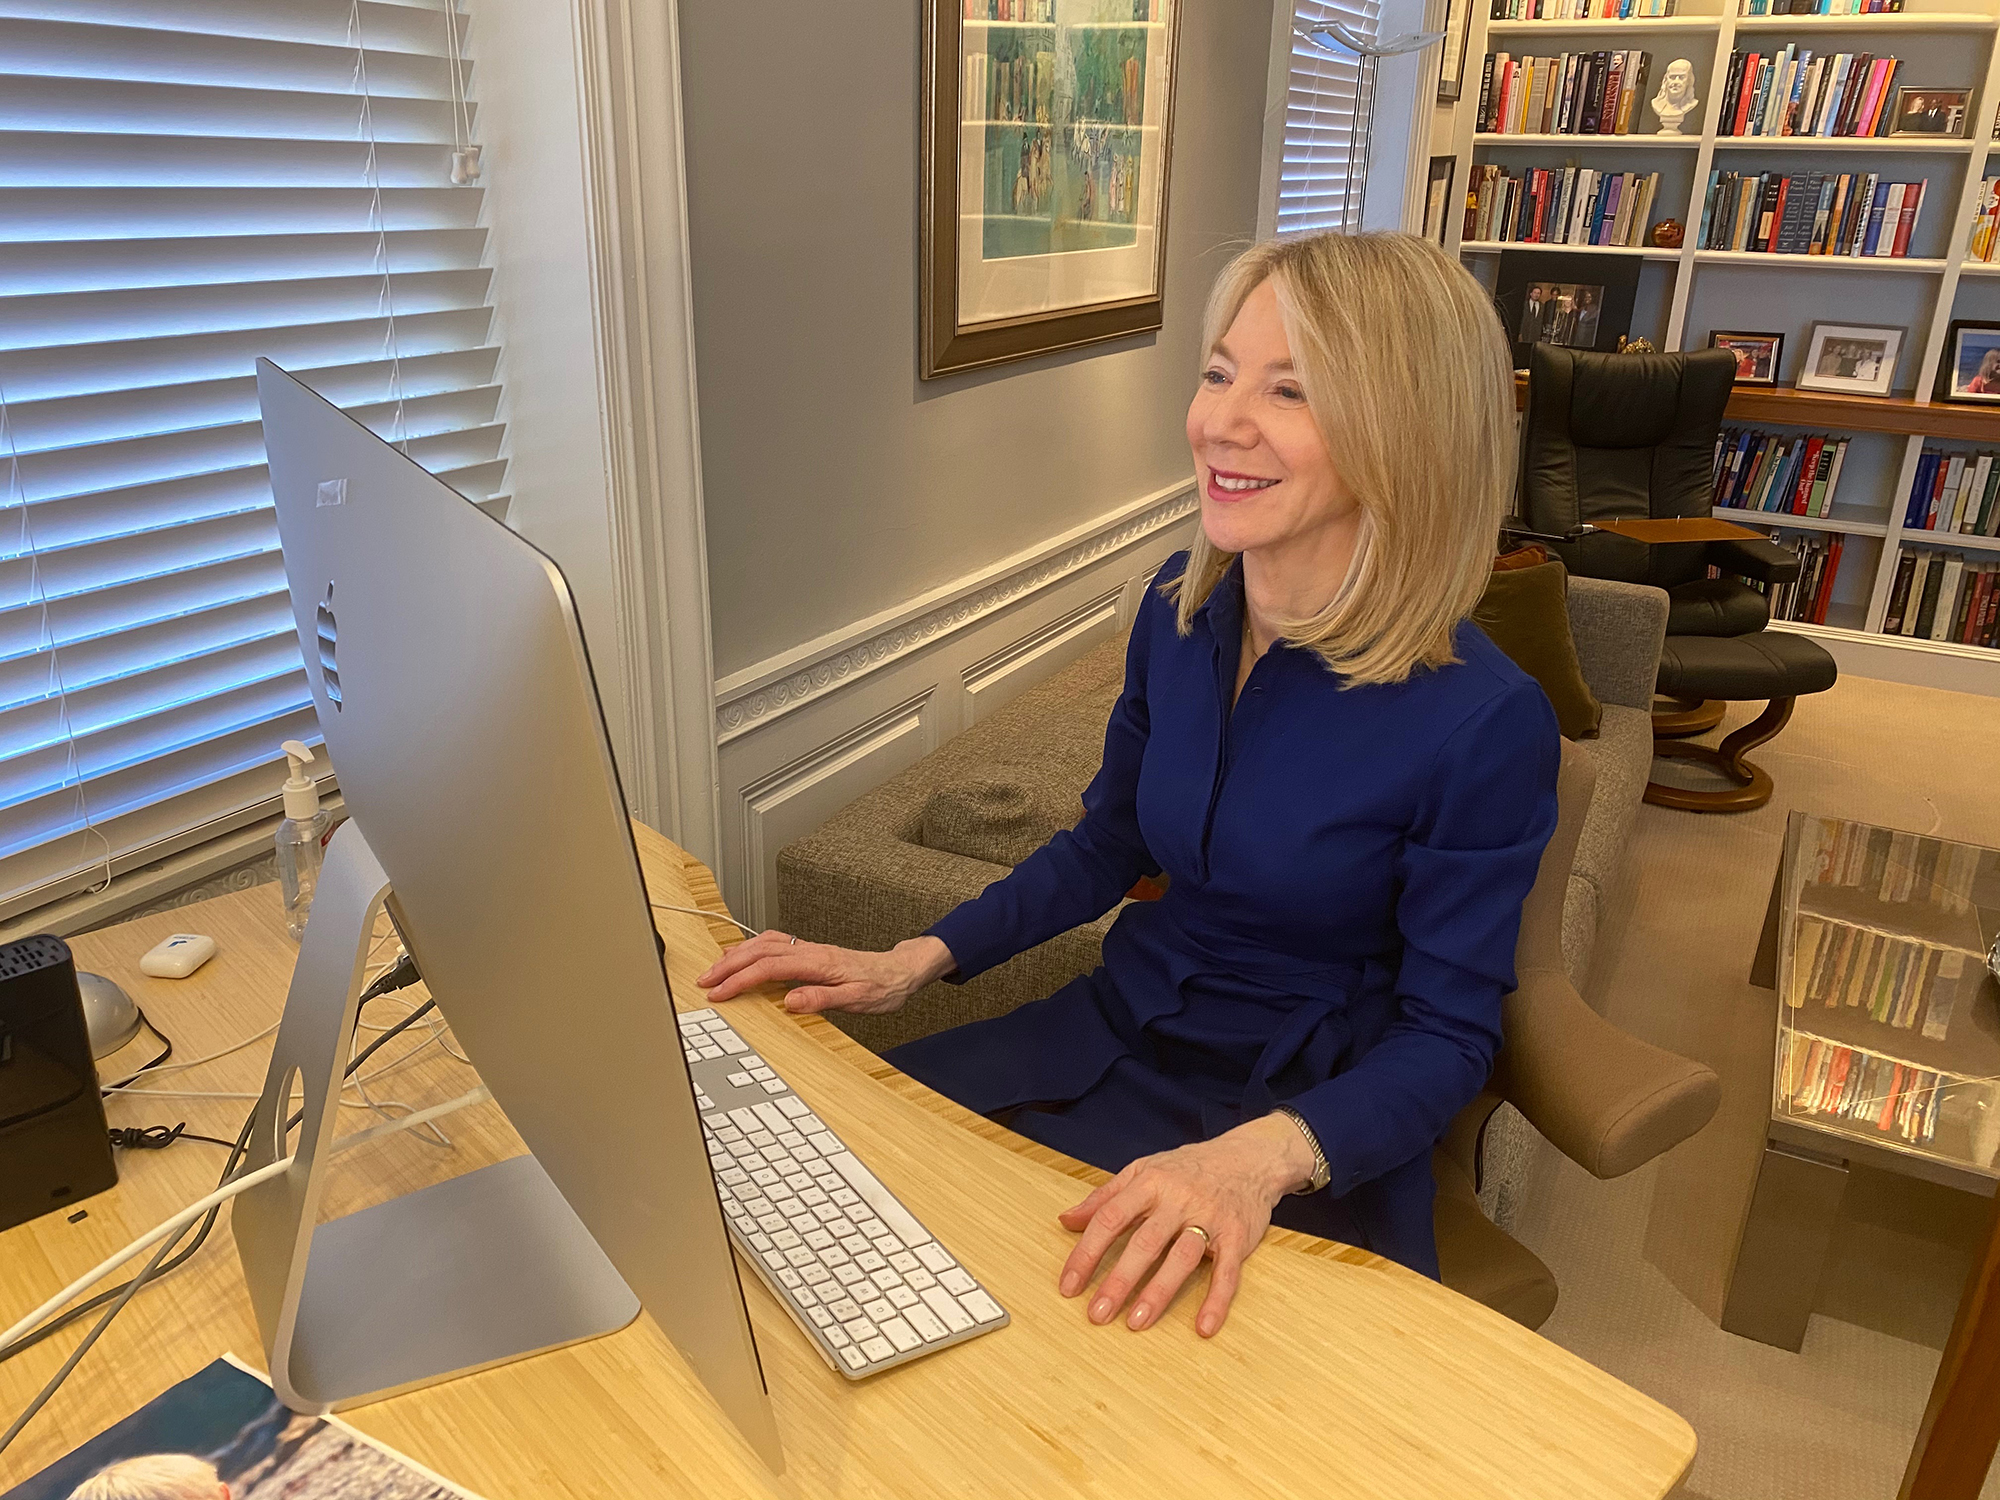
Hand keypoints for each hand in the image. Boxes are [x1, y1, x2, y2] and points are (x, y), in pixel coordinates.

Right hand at [695, 931, 954, 1015]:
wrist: (902, 972)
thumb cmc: (883, 988)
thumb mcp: (857, 1000)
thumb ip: (822, 999)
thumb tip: (789, 1001)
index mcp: (818, 963)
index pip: (768, 968)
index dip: (740, 980)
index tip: (719, 993)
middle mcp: (810, 951)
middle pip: (759, 950)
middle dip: (728, 965)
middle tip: (703, 981)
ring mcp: (809, 949)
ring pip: (764, 942)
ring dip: (736, 954)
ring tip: (714, 969)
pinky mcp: (811, 952)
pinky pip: (774, 943)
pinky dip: (752, 948)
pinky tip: (744, 956)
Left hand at [1055, 1113, 1314, 1337]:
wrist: (1249, 1157)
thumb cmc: (1188, 1168)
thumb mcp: (1143, 1170)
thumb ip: (1105, 1196)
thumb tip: (1066, 1220)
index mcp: (1150, 1182)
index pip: (1110, 1218)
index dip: (1087, 1253)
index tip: (1068, 1286)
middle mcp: (1179, 1200)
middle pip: (1144, 1242)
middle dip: (1118, 1280)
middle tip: (1096, 1314)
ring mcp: (1210, 1218)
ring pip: (1182, 1257)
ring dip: (1159, 1291)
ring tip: (1136, 1323)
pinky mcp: (1238, 1237)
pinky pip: (1228, 1272)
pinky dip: (1217, 1300)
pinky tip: (1203, 1327)